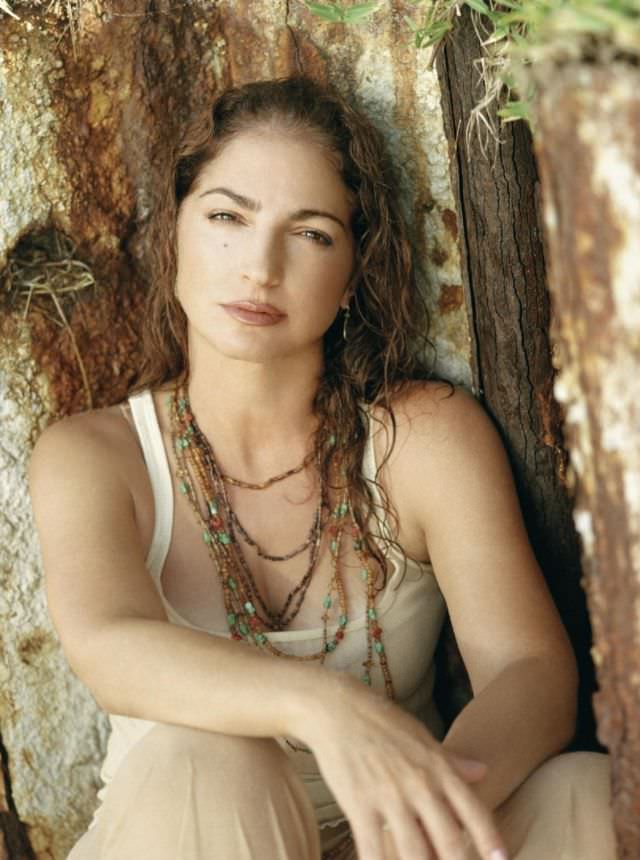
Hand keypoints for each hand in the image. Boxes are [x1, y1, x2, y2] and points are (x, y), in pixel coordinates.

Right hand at [301, 678, 507, 859]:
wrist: (337, 708)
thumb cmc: (381, 720)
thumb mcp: (421, 736)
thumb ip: (452, 761)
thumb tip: (483, 772)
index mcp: (438, 768)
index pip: (474, 812)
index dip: (491, 842)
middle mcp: (419, 784)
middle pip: (451, 842)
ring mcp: (389, 796)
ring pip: (415, 853)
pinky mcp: (359, 804)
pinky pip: (373, 849)